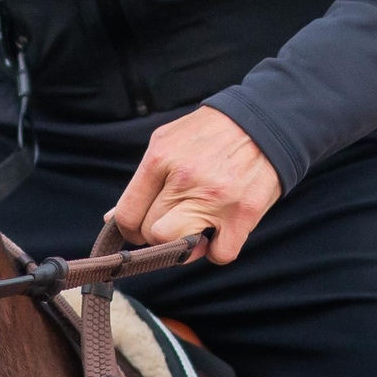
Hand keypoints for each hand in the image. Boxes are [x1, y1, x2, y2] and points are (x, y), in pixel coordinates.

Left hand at [107, 108, 281, 265]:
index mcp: (160, 158)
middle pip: (152, 233)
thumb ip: (142, 182)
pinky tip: (220, 233)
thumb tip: (111, 219)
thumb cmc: (211, 135)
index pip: (127, 215)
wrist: (264, 121)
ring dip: (185, 246)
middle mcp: (184, 178)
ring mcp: (215, 198)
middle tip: (175, 222)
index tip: (142, 228)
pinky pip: (219, 255)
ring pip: (179, 247)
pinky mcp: (243, 214)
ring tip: (195, 229)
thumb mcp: (168, 143)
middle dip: (159, 234)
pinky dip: (217, 250)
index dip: (130, 229)